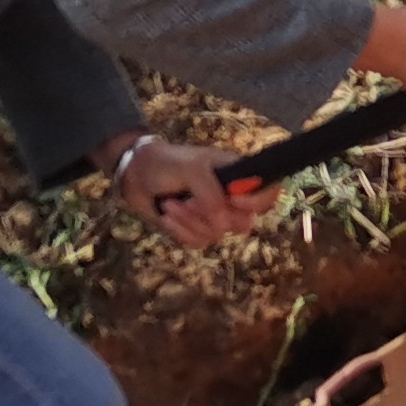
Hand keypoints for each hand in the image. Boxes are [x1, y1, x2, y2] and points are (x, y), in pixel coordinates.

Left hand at [111, 133, 265, 249]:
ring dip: (190, 221)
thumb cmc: (168, 163)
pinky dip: (181, 230)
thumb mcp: (192, 169)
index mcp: (239, 175)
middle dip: (213, 214)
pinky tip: (168, 215)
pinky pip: (200, 242)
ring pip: (218, 234)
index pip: (269, 193)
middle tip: (191, 200)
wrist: (137, 176)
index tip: (234, 200)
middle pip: (244, 222)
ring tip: (171, 204)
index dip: (258, 201)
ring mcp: (215, 215)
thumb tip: (222, 223)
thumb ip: (211, 194)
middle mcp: (232, 198)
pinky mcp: (197, 230)